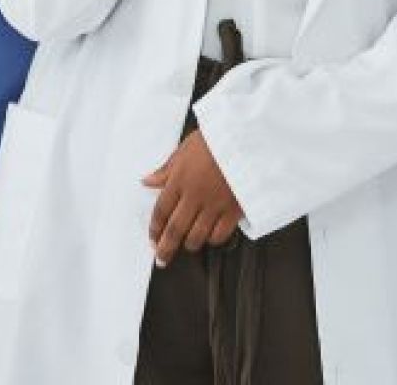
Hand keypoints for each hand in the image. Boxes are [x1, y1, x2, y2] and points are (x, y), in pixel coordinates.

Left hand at [142, 129, 241, 266]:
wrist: (248, 136)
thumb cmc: (217, 137)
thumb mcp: (186, 146)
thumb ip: (167, 168)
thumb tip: (148, 181)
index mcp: (180, 179)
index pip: (161, 211)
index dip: (154, 228)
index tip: (153, 238)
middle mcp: (194, 195)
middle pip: (174, 230)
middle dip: (165, 249)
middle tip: (162, 259)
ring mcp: (214, 204)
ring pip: (196, 236)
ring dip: (188, 245)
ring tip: (187, 245)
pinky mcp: (233, 209)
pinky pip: (219, 235)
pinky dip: (212, 239)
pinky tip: (210, 236)